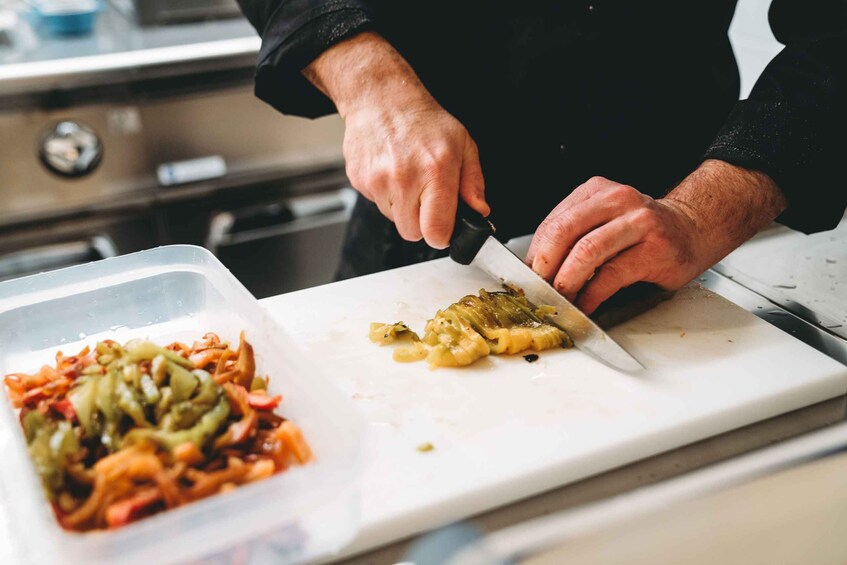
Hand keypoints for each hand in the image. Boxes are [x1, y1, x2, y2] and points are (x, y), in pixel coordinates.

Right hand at [304, 32, 487, 247]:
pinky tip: (392, 171)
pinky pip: (378, 204)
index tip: (444, 228)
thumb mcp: (463, 144)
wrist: (380, 98)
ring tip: (408, 178)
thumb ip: (473, 182)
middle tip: (426, 197)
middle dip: (422, 222)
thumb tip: (479, 211)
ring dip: (403, 208)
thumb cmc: (423, 120)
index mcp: (435, 171)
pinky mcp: (359, 181)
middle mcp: (404, 178)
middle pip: (412, 233)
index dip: (442, 235)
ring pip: (394, 220)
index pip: (435, 232)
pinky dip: (387, 195)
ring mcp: (378, 180)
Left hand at [525, 161, 787, 313]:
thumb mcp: (605, 219)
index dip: (535, 252)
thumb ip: (574, 236)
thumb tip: (537, 269)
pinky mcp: (654, 250)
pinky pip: (612, 275)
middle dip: (545, 265)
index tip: (527, 276)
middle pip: (564, 231)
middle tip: (537, 288)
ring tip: (560, 299)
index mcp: (597, 191)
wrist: (694, 229)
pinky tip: (586, 306)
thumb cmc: (643, 231)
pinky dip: (592, 295)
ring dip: (566, 281)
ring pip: (587, 252)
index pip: (554, 221)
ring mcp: (639, 223)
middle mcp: (618, 200)